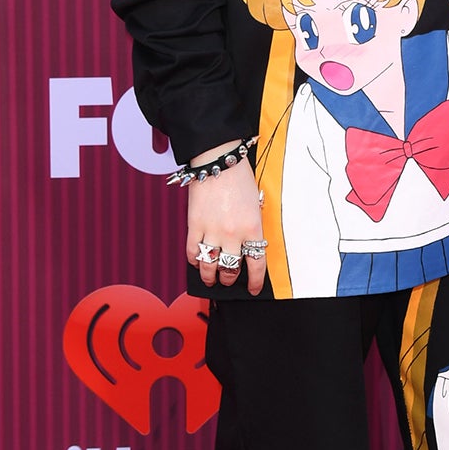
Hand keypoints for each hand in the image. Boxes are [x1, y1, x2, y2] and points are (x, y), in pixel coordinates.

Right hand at [185, 148, 266, 294]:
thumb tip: (248, 246)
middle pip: (231, 269)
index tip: (253, 288)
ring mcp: (212, 230)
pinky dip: (194, 260)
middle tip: (229, 280)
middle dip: (230, 279)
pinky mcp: (194, 225)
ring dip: (210, 276)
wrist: (218, 161)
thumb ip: (252, 227)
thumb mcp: (256, 205)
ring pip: (209, 266)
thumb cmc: (240, 179)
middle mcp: (233, 234)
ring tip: (210, 278)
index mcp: (252, 228)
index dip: (255, 281)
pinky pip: (192, 251)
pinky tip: (197, 261)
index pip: (256, 264)